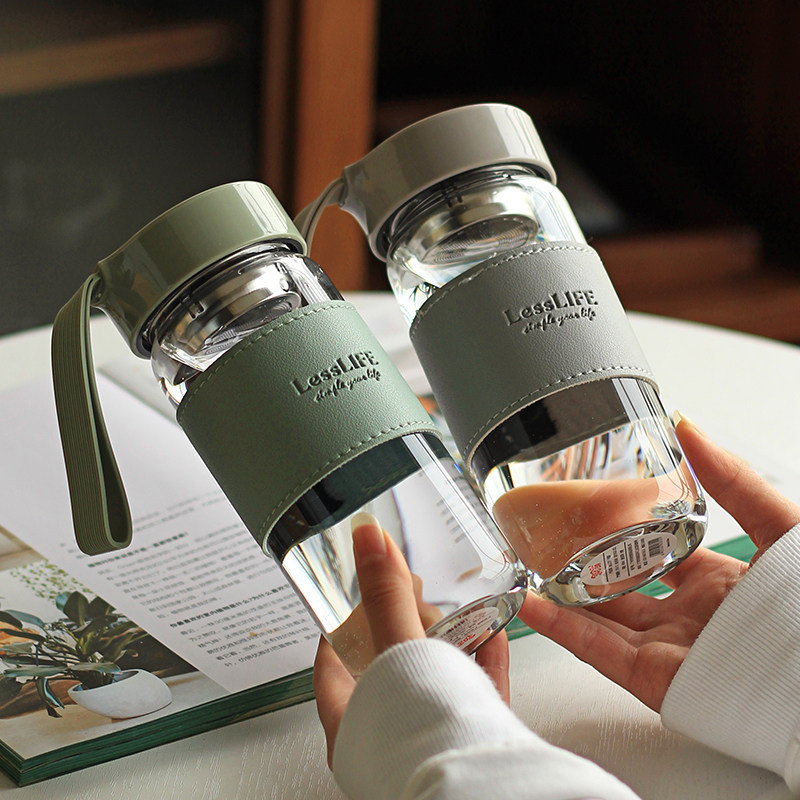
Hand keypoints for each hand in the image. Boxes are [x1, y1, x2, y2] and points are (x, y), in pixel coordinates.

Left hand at [313, 519, 509, 767]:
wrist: (482, 787)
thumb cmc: (423, 739)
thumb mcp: (397, 650)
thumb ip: (386, 596)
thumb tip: (367, 539)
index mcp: (351, 721)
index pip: (332, 666)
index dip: (340, 629)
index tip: (346, 602)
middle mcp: (387, 735)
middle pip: (389, 669)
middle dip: (405, 626)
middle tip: (411, 595)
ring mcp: (431, 739)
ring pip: (436, 681)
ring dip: (450, 641)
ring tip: (457, 609)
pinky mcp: (472, 742)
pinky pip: (476, 694)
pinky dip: (483, 661)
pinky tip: (494, 634)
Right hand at [518, 414, 799, 711]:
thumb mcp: (780, 525)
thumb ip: (734, 480)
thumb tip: (689, 428)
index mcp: (718, 583)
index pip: (658, 556)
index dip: (624, 534)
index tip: (593, 511)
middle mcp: (690, 618)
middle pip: (620, 591)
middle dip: (582, 567)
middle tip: (547, 541)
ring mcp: (669, 650)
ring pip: (599, 622)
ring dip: (558, 598)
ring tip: (523, 569)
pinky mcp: (655, 679)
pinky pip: (597, 653)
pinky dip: (560, 629)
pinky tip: (531, 604)